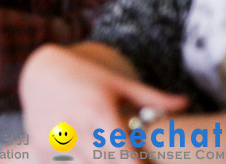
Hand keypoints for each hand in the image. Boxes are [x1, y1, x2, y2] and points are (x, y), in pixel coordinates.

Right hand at [20, 45, 188, 160]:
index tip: (148, 163)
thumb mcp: (118, 84)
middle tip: (130, 156)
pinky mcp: (39, 150)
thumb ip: (153, 98)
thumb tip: (186, 102)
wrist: (41, 71)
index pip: (126, 158)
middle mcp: (74, 128)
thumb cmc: (87, 78)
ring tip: (107, 152)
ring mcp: (54, 141)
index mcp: (98, 113)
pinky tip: (87, 156)